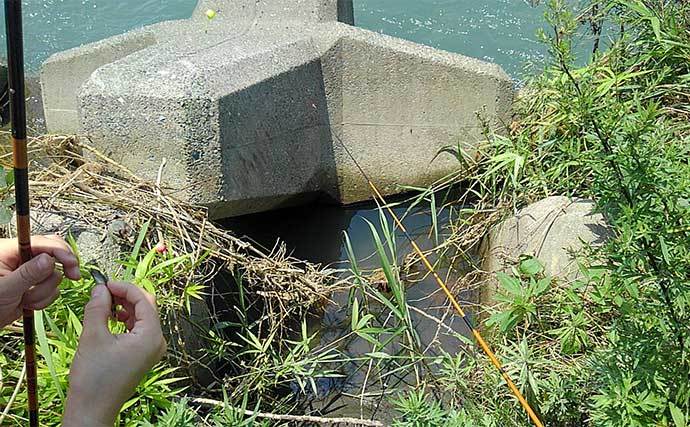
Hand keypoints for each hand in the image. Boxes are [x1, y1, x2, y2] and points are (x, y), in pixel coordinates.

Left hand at [0, 235, 79, 326]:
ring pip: (53, 276)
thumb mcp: (5, 289)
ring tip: (25, 301)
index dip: (61, 252)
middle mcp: (20, 259)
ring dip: (44, 292)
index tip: (73, 265)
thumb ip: (27, 274)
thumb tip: (48, 260)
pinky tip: (28, 305)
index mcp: (9, 251)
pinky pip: (51, 290)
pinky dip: (44, 300)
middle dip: (58, 270)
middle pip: (53, 254)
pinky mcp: (33, 287)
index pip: (42, 243)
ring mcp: (28, 273)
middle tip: (74, 277)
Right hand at [63, 282, 165, 426]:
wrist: (92, 409)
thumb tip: (100, 288)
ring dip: (124, 307)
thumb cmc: (94, 377)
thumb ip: (98, 308)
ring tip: (103, 305)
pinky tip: (110, 319)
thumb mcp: (93, 336)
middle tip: (103, 291)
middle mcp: (157, 341)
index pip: (144, 299)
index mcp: (151, 336)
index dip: (124, 287)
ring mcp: (151, 349)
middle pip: (146, 306)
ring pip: (142, 317)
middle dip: (125, 296)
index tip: (104, 282)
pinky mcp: (143, 355)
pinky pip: (138, 329)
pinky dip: (125, 320)